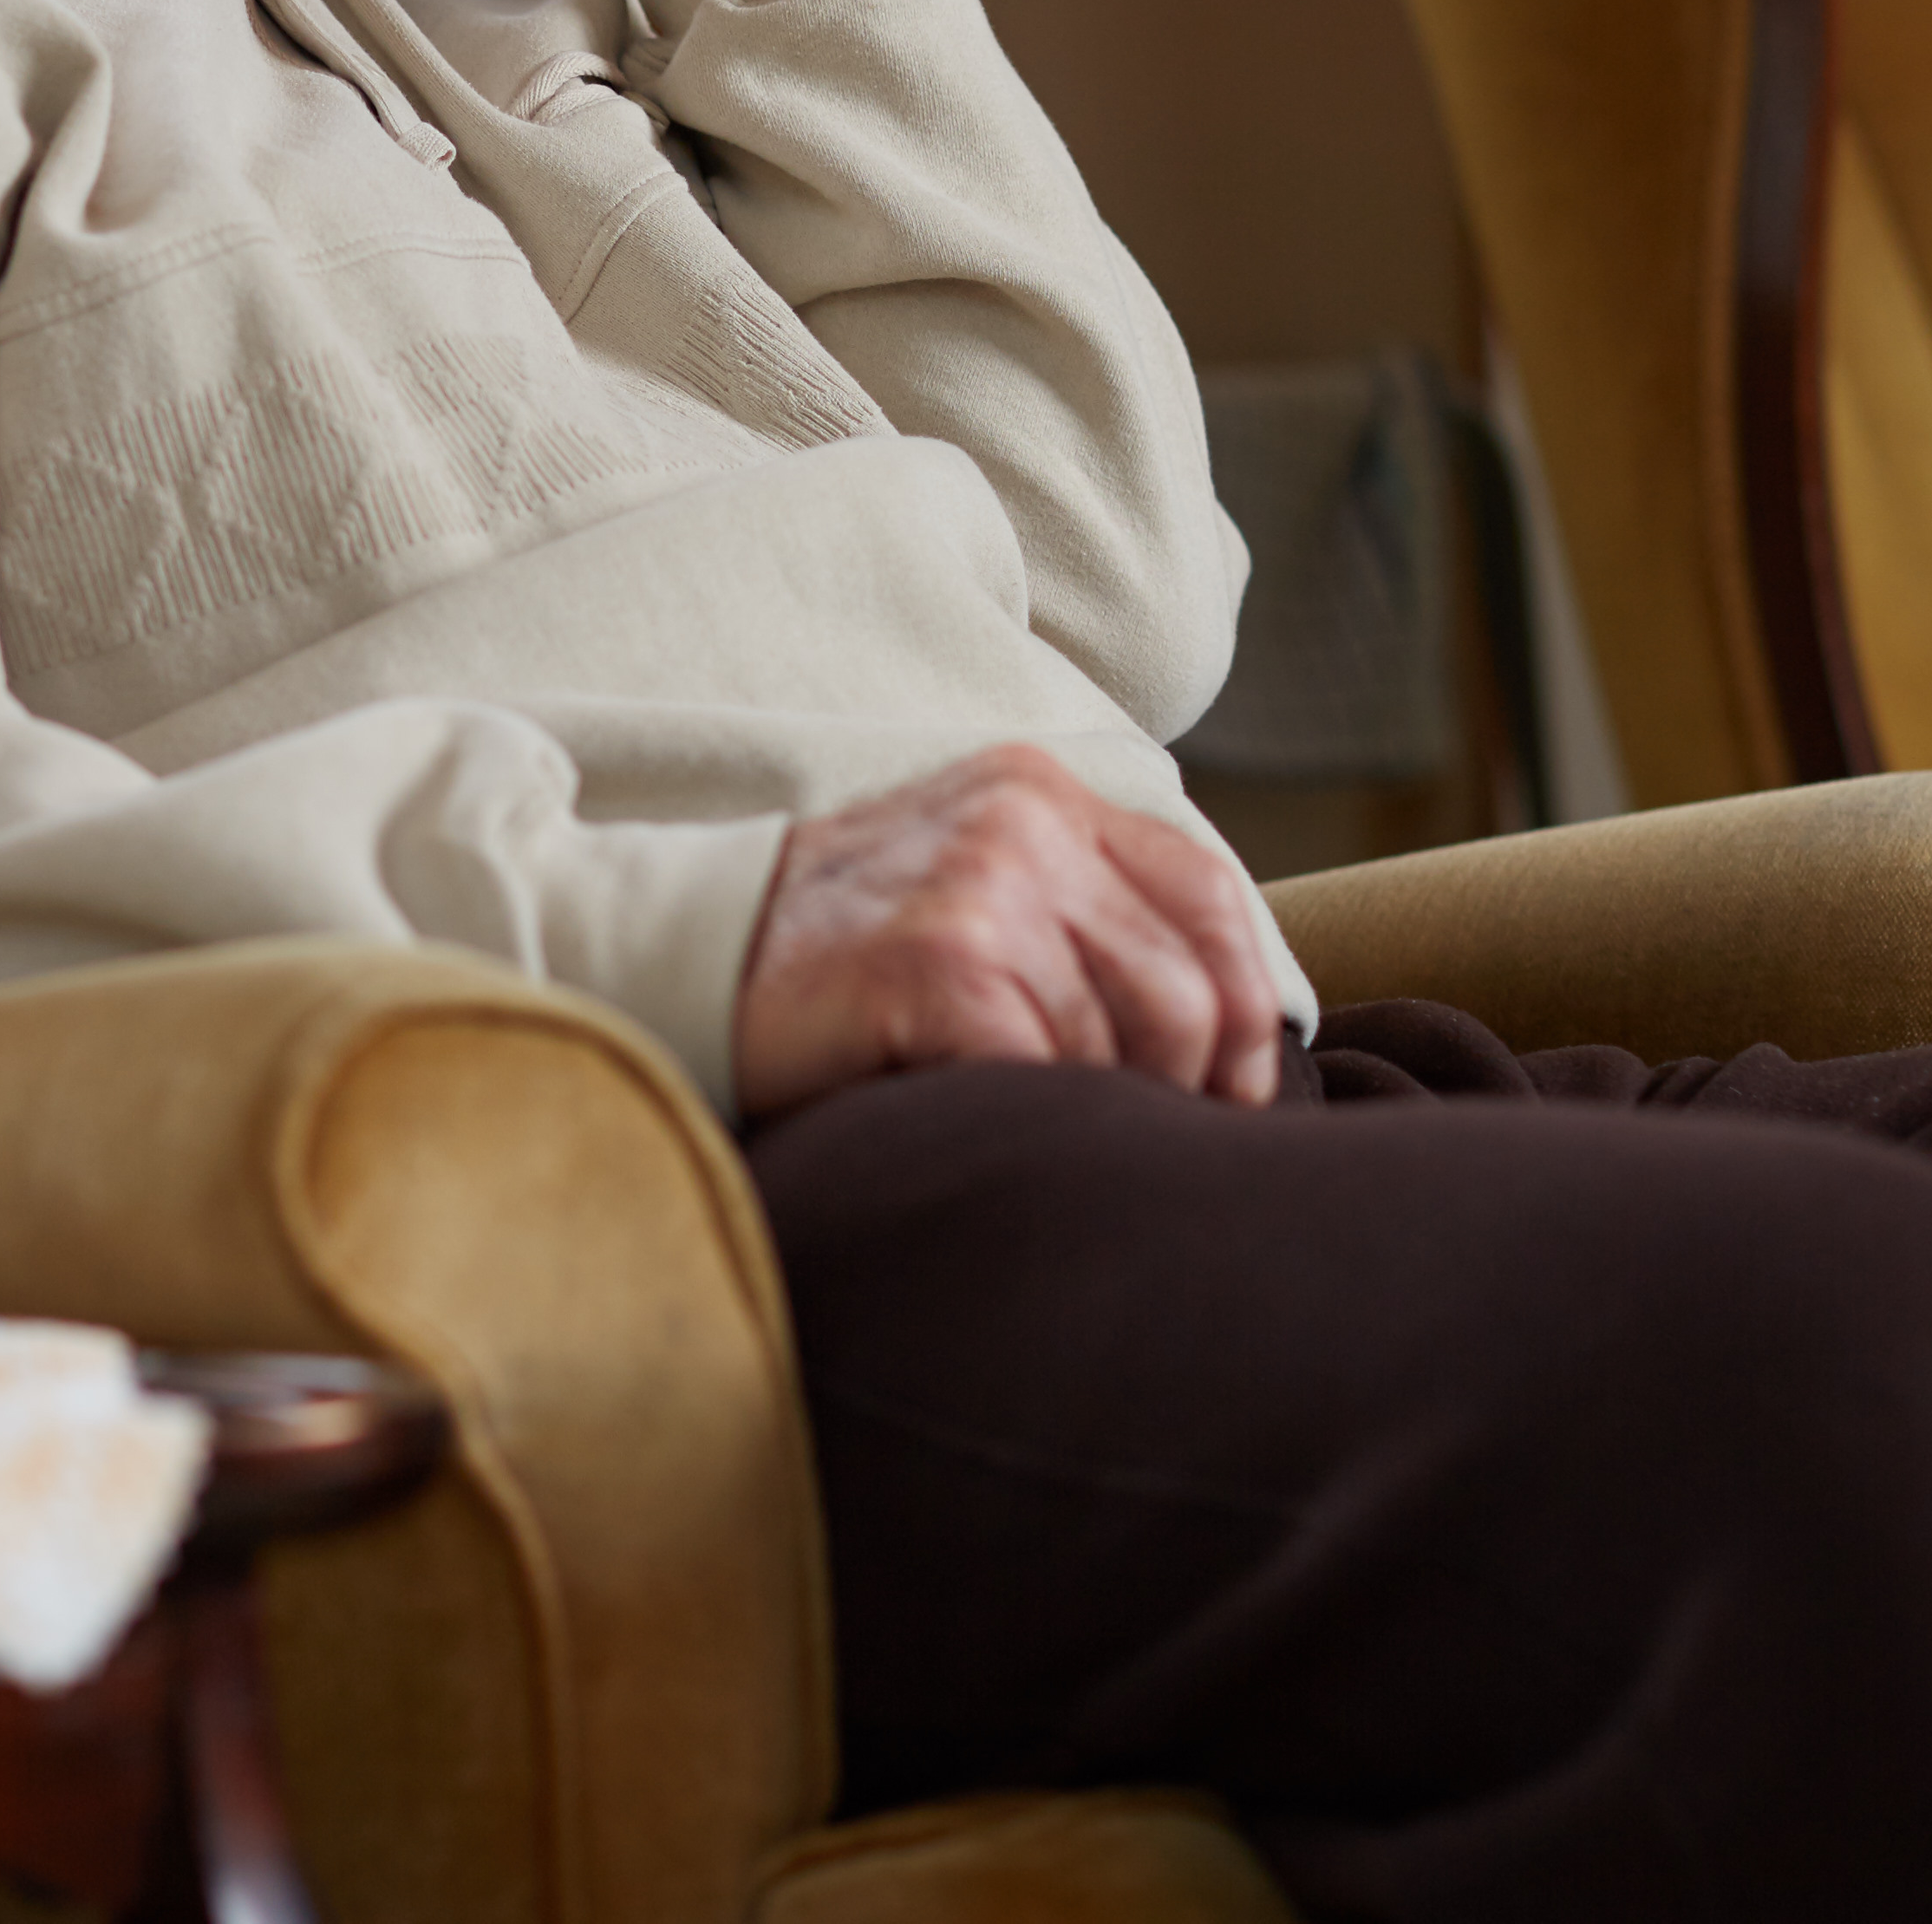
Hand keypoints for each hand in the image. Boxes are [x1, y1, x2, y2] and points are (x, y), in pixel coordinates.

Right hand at [732, 745, 1294, 1120]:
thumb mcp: (972, 889)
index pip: (1208, 895)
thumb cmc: (838, 956)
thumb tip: (1227, 1031)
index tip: (1233, 1092)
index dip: (1247, 1008)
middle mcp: (1023, 821)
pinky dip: (1023, 1117)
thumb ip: (1082, 914)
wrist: (683, 955)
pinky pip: (1045, 1072)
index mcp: (1041, 793)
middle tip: (1124, 1138)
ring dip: (1080, 1110)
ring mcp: (980, 885)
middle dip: (1177, 1087)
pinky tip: (966, 1116)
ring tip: (1016, 1121)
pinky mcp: (936, 960)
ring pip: (1118, 1043)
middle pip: (1184, 987)